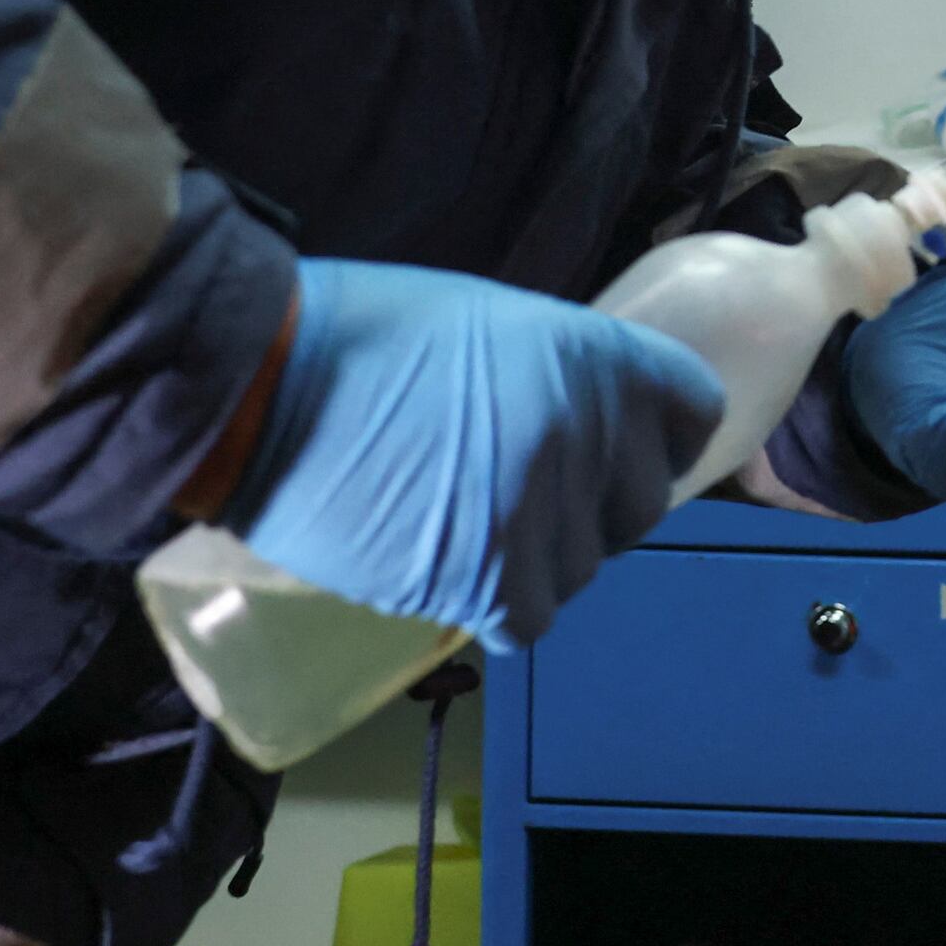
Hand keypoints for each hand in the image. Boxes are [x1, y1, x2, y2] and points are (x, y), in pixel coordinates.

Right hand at [231, 261, 725, 648]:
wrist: (253, 381)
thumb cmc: (356, 339)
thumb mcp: (487, 325)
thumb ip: (557, 375)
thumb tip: (590, 425)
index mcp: (593, 355)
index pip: (692, 414)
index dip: (654, 443)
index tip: (614, 458)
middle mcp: (586, 430)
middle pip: (638, 510)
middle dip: (588, 515)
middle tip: (513, 501)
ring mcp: (539, 508)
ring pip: (579, 573)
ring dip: (530, 564)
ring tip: (454, 524)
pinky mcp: (486, 576)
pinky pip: (526, 620)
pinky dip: (491, 607)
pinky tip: (442, 567)